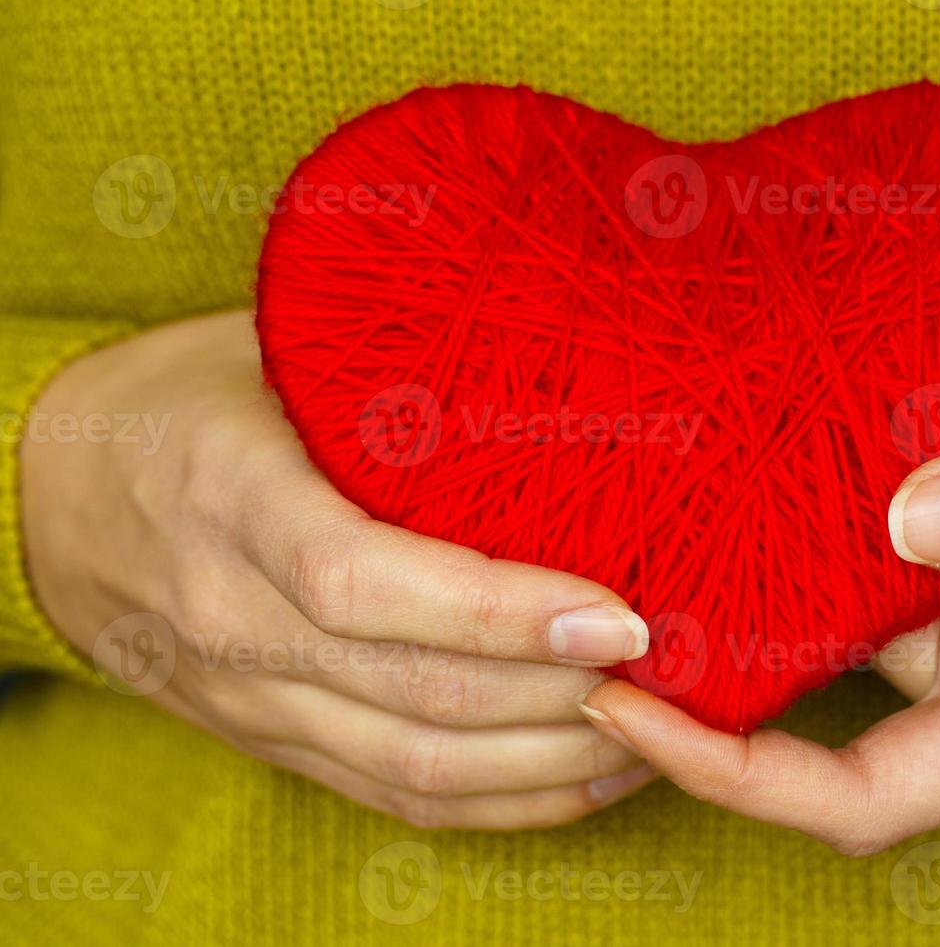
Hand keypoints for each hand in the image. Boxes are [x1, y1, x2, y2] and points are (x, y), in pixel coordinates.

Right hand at [22, 310, 654, 828]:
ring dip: (552, 762)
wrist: (53, 500)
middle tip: (675, 670)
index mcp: (232, 499)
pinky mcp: (272, 742)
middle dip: (564, 696)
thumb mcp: (266, 351)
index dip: (501, 613)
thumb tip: (552, 338)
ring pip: (418, 768)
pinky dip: (502, 803)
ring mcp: (250, 698)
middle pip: (417, 696)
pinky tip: (589, 777)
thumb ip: (382, 365)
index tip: (621, 611)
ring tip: (659, 728)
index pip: (366, 584)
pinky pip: (394, 798)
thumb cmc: (189, 401)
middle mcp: (232, 617)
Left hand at [578, 375, 939, 853]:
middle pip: (819, 737)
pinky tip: (754, 489)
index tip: (626, 710)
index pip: (860, 797)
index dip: (733, 772)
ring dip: (747, 611)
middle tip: (590, 618)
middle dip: (703, 698)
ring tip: (643, 540)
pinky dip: (811, 553)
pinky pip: (875, 586)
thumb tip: (915, 515)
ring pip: (839, 651)